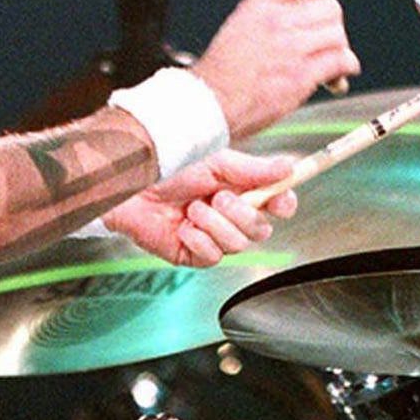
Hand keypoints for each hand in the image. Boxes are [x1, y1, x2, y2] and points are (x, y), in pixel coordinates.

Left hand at [101, 149, 298, 266]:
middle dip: (242, 214)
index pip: (275, 203)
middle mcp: (228, 215)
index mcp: (238, 189)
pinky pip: (213, 257)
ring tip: (192, 209)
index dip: (283, 204)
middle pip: (261, 229)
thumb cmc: (167, 167)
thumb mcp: (215, 162)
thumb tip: (288, 167)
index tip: (281, 200)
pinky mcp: (193, 254)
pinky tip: (184, 227)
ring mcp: (211, 236)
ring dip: (215, 224)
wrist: (132, 186)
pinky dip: (199, 240)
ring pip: (238, 245)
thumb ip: (253, 169)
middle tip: (219, 197)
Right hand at [192, 0, 357, 139]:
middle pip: (329, 6)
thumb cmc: (222, 71)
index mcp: (259, 6)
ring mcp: (292, 49)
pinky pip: (340, 62)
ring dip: (338, 47)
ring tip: (331, 60)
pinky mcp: (302, 76)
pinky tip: (337, 76)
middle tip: (324, 36)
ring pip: (337, 34)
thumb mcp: (239, 25)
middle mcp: (277, 22)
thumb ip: (269, 13)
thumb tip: (297, 11)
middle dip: (331, 22)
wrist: (213, 102)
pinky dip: (345, 67)